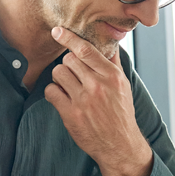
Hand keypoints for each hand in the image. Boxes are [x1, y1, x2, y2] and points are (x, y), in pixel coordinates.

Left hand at [45, 27, 153, 175]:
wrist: (119, 144)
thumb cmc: (120, 113)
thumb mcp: (123, 85)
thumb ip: (113, 63)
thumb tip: (110, 41)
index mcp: (111, 76)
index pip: (86, 50)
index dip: (69, 38)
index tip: (58, 31)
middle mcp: (97, 86)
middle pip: (69, 59)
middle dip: (68, 64)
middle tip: (74, 74)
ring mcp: (83, 100)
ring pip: (58, 73)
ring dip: (60, 77)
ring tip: (69, 86)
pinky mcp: (71, 114)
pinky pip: (51, 91)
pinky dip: (53, 92)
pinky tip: (62, 97)